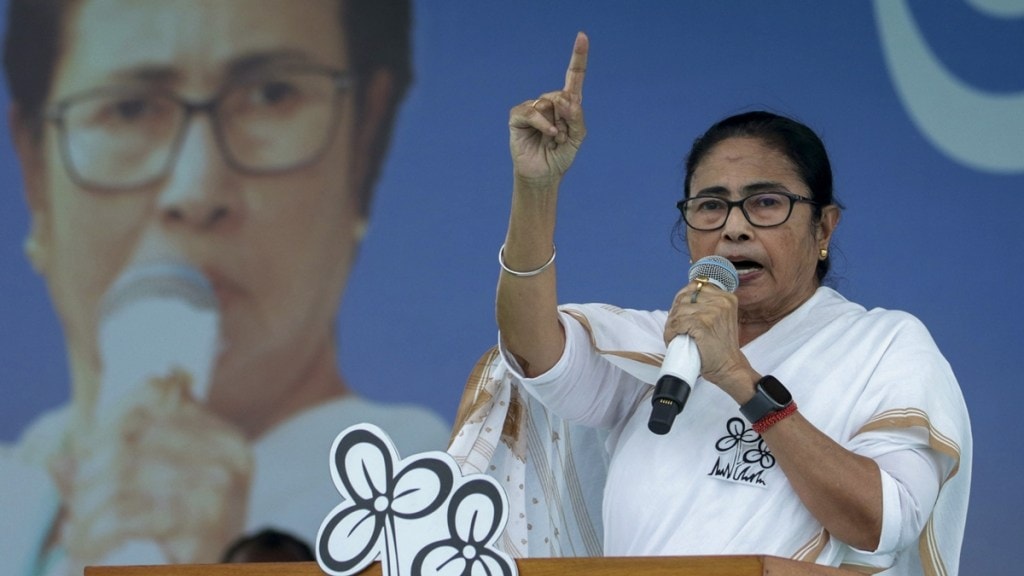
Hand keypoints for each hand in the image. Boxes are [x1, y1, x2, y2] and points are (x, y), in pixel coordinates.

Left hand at [60, 370, 251, 567]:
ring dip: (84, 512)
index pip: (151, 398)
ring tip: (76, 538)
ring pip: (119, 476)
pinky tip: (85, 555)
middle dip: (87, 475)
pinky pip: (123, 516)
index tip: (85, 458)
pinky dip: (93, 538)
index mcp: (221, 436)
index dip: (106, 424)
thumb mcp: (167, 498)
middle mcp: (225, 452)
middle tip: (75, 510)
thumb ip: (116, 474)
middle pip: (127, 438)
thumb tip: (57, 460)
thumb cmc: (197, 545)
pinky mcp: (201, 519)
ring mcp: (216, 483)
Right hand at [509, 32, 588, 186]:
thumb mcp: (577, 137)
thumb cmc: (560, 156)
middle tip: (563, 136)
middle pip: (563, 95)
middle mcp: (549, 102)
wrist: (543, 175)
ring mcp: (533, 108)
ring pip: (549, 102)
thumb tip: (565, 99)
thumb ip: (577, 117)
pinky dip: (543, 123)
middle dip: (567, 116)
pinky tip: (548, 135)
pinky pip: (533, 111)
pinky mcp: (518, 116)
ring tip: (553, 140)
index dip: (578, 57)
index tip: (582, 36)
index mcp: (567, 104)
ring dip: (556, 124)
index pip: (574, 77)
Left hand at [664, 280, 756, 401]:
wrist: (729, 366)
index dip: (681, 299)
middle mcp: (721, 301)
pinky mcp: (702, 324)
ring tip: (673, 335)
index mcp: (726, 297)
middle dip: (674, 313)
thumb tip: (682, 299)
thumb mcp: (720, 318)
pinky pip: (677, 324)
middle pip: (684, 298)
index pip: (695, 286)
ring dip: (671, 325)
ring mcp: (712, 311)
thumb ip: (707, 305)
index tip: (678, 312)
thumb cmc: (721, 346)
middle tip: (674, 327)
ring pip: (678, 311)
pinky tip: (672, 340)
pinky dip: (670, 333)